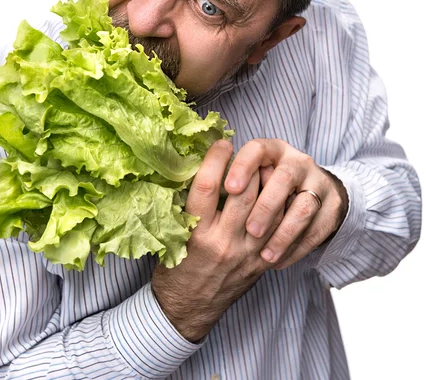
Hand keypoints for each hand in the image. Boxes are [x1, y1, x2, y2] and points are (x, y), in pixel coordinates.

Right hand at [151, 140, 277, 341]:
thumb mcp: (172, 236)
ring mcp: (246, 253)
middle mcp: (223, 242)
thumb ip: (186, 206)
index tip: (221, 144)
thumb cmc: (175, 268)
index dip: (216, 160)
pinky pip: (278, 228)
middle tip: (248, 151)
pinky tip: (277, 193)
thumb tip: (198, 171)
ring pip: (266, 208)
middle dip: (248, 166)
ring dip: (267, 183)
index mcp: (196, 234)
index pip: (207, 186)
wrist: (187, 309)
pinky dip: (281, 206)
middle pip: (243, 193)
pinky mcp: (260, 262)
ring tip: (265, 166)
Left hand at [223, 139, 348, 269]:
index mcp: (272, 149)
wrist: (317, 190)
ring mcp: (318, 183)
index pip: (257, 149)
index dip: (243, 166)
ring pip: (303, 207)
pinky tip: (278, 262)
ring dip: (283, 234)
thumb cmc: (269, 182)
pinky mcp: (332, 208)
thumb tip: (203, 189)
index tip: (229, 188)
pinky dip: (297, 249)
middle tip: (250, 231)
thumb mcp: (253, 171)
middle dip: (265, 207)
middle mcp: (297, 161)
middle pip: (283, 178)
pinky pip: (316, 230)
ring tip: (265, 257)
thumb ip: (233, 177)